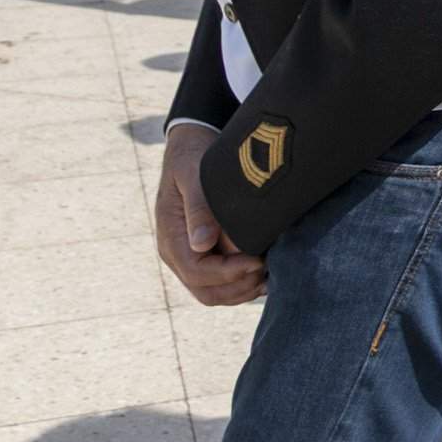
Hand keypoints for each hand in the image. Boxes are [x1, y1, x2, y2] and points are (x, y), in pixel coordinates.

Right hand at [154, 124, 265, 304]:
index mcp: (170, 237)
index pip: (197, 272)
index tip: (257, 262)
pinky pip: (220, 283)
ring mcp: (189, 256)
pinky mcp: (205, 254)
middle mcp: (177, 253)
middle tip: (268, 272)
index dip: (228, 273)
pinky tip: (266, 275)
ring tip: (271, 277)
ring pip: (214, 293)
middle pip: (205, 291)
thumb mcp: (193, 175)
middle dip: (238, 288)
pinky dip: (242, 285)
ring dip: (242, 291)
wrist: (191, 147)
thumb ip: (198, 208)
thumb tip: (201, 244)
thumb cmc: (193, 158)